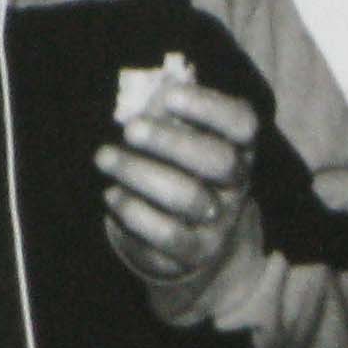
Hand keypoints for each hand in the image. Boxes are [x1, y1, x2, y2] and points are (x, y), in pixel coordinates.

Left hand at [94, 74, 262, 288]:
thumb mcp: (180, 138)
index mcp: (239, 148)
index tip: (169, 96)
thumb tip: (147, 94)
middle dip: (171, 141)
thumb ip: (167, 114)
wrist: (194, 240)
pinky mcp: (194, 253)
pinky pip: (168, 235)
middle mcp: (236, 185)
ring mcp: (219, 222)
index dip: (210, 107)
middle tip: (130, 129)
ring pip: (189, 197)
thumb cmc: (179, 172)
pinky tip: (112, 194)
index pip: (243, 124)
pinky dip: (134, 212)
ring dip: (140, 172)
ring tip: (104, 157)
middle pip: (220, 160)